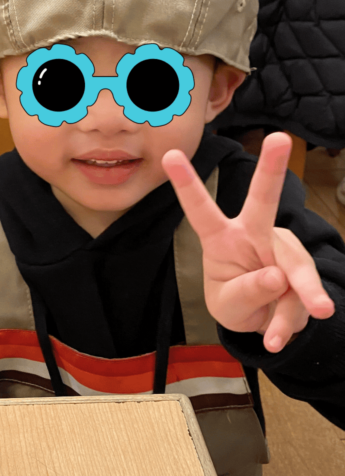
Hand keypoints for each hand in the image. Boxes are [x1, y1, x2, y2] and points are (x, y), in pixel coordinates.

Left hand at [162, 133, 333, 352]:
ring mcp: (282, 248)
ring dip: (293, 305)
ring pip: (294, 270)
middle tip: (281, 139)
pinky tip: (277, 337)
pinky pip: (304, 295)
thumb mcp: (229, 306)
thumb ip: (248, 293)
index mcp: (221, 239)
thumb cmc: (236, 302)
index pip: (200, 210)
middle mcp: (253, 234)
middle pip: (263, 201)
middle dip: (272, 169)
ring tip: (277, 335)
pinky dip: (293, 321)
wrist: (266, 325)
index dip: (186, 184)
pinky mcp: (303, 266)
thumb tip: (277, 277)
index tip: (170, 155)